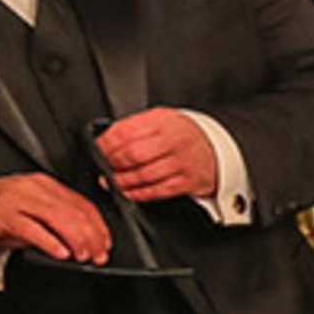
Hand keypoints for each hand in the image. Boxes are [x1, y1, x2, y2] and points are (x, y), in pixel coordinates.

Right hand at [0, 172, 110, 262]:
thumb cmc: (5, 213)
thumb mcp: (37, 213)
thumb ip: (62, 221)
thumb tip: (91, 241)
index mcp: (47, 185)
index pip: (82, 204)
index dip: (99, 227)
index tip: (105, 244)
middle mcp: (35, 189)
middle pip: (73, 212)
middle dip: (91, 237)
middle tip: (97, 255)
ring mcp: (19, 200)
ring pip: (58, 219)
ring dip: (76, 240)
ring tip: (82, 256)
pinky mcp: (4, 215)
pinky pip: (32, 229)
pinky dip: (51, 243)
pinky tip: (61, 253)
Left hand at [94, 109, 221, 203]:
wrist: (215, 149)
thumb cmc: (181, 135)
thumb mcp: (161, 119)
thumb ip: (136, 127)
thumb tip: (105, 141)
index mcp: (162, 121)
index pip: (125, 132)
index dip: (105, 143)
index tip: (97, 149)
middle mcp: (173, 141)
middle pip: (133, 154)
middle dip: (112, 163)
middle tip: (105, 166)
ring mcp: (181, 163)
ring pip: (143, 175)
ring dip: (122, 181)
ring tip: (112, 181)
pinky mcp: (187, 182)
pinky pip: (157, 191)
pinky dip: (138, 194)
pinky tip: (128, 192)